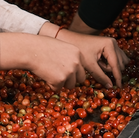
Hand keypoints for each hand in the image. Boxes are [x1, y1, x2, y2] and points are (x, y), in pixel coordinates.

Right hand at [0, 31, 122, 89]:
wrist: (28, 48)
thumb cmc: (42, 50)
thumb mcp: (61, 52)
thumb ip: (72, 61)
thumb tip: (82, 77)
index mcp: (79, 53)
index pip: (84, 71)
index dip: (80, 75)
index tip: (110, 84)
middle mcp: (78, 61)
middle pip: (80, 80)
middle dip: (68, 80)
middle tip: (54, 70)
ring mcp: (71, 70)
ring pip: (70, 86)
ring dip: (60, 82)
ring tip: (48, 70)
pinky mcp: (62, 78)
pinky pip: (59, 89)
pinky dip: (51, 85)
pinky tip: (45, 74)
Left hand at [55, 28, 128, 87]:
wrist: (71, 40)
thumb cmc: (79, 51)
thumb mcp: (90, 65)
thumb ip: (100, 76)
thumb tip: (110, 86)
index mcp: (110, 45)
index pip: (116, 65)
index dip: (118, 77)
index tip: (119, 87)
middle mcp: (114, 43)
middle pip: (118, 64)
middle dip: (108, 68)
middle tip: (96, 65)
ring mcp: (113, 43)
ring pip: (118, 62)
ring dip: (109, 66)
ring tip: (97, 63)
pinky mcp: (111, 46)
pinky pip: (116, 58)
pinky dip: (109, 63)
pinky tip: (100, 61)